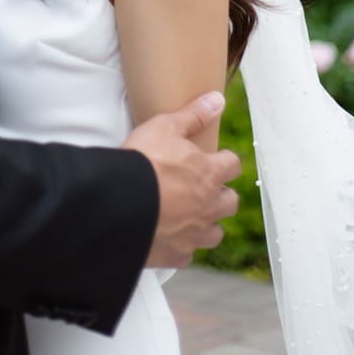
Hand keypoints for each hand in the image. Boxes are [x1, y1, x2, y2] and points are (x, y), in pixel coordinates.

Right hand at [124, 91, 240, 268]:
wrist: (119, 203)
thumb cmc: (143, 161)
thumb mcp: (164, 126)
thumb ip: (194, 114)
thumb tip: (218, 100)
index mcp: (210, 174)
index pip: (233, 165)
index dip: (224, 161)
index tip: (214, 159)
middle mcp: (209, 206)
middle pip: (231, 202)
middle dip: (221, 194)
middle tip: (203, 187)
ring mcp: (195, 233)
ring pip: (215, 233)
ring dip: (208, 223)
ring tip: (191, 214)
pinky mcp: (177, 254)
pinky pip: (188, 254)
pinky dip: (183, 245)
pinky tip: (170, 236)